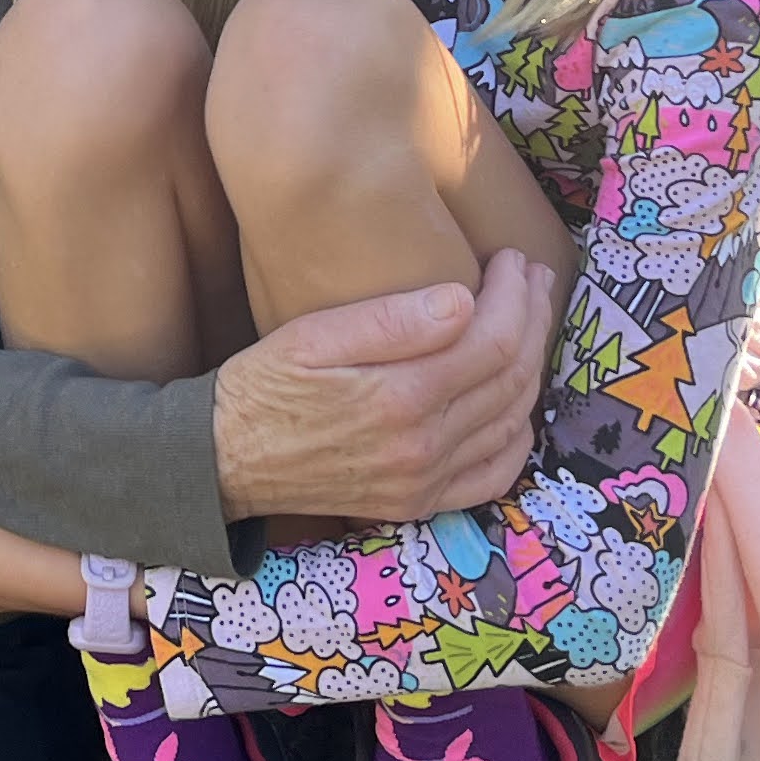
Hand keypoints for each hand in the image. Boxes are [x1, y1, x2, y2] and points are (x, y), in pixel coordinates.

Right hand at [210, 248, 553, 526]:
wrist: (225, 460)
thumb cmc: (264, 386)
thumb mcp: (311, 337)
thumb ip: (390, 322)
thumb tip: (463, 300)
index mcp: (400, 398)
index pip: (493, 339)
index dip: (515, 294)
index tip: (512, 258)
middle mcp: (423, 447)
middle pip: (512, 376)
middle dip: (533, 318)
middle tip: (534, 277)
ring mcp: (425, 481)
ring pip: (513, 419)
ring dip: (533, 365)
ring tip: (533, 320)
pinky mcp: (420, 502)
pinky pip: (495, 473)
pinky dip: (519, 434)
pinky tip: (518, 401)